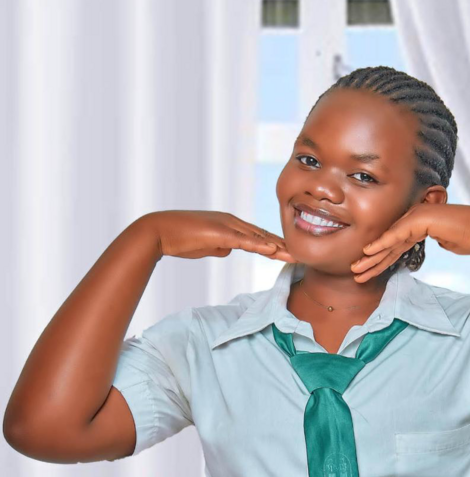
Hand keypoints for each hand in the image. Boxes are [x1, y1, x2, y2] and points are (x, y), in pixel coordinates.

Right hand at [144, 210, 296, 261]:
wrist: (160, 232)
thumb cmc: (180, 240)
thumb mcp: (206, 246)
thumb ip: (220, 246)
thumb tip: (230, 250)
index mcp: (230, 225)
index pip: (258, 236)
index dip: (275, 245)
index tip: (289, 253)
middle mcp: (232, 222)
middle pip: (263, 235)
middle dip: (283, 246)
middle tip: (302, 254)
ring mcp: (227, 225)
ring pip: (258, 237)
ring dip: (278, 247)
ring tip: (295, 255)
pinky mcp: (220, 232)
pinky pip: (244, 240)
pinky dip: (260, 245)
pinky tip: (273, 250)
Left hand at [350, 203, 469, 281]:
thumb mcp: (448, 243)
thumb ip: (438, 242)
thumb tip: (438, 243)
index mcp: (420, 225)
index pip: (396, 246)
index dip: (381, 259)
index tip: (368, 271)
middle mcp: (415, 219)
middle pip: (388, 244)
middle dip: (371, 260)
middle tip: (356, 272)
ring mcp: (416, 217)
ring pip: (388, 242)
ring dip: (371, 257)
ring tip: (357, 269)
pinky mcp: (419, 219)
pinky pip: (396, 236)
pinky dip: (381, 244)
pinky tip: (368, 252)